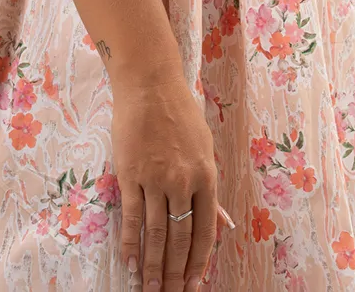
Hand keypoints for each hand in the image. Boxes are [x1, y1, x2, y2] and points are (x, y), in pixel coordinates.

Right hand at [111, 67, 219, 291]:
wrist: (150, 83)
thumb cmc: (180, 114)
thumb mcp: (205, 148)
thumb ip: (210, 189)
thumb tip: (225, 223)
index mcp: (206, 176)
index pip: (205, 232)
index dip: (199, 263)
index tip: (193, 286)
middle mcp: (183, 181)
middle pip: (179, 238)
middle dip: (174, 273)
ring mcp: (156, 178)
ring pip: (155, 233)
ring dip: (152, 266)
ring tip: (149, 289)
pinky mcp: (131, 173)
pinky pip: (131, 216)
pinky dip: (130, 243)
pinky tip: (129, 263)